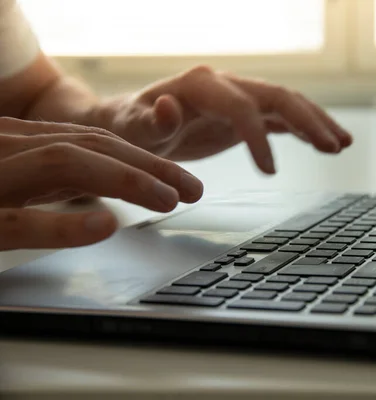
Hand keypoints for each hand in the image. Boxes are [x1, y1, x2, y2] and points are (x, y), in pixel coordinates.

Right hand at [0, 117, 202, 250]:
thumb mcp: (4, 181)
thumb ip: (42, 182)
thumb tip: (97, 201)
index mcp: (16, 144)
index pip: (90, 144)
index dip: (141, 159)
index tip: (179, 180)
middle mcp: (6, 148)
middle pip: (90, 147)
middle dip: (149, 166)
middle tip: (193, 188)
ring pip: (64, 164)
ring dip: (125, 180)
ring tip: (167, 200)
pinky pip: (17, 221)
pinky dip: (65, 223)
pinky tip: (106, 225)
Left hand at [94, 66, 352, 173]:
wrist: (135, 122)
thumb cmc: (131, 126)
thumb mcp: (132, 127)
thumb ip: (150, 120)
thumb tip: (168, 106)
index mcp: (201, 85)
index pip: (241, 106)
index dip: (258, 138)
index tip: (270, 172)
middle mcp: (226, 84)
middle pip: (277, 96)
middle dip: (308, 121)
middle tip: (334, 147)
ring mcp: (239, 97)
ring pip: (287, 104)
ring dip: (316, 123)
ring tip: (342, 144)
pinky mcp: (246, 113)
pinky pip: (281, 118)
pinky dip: (305, 129)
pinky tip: (326, 143)